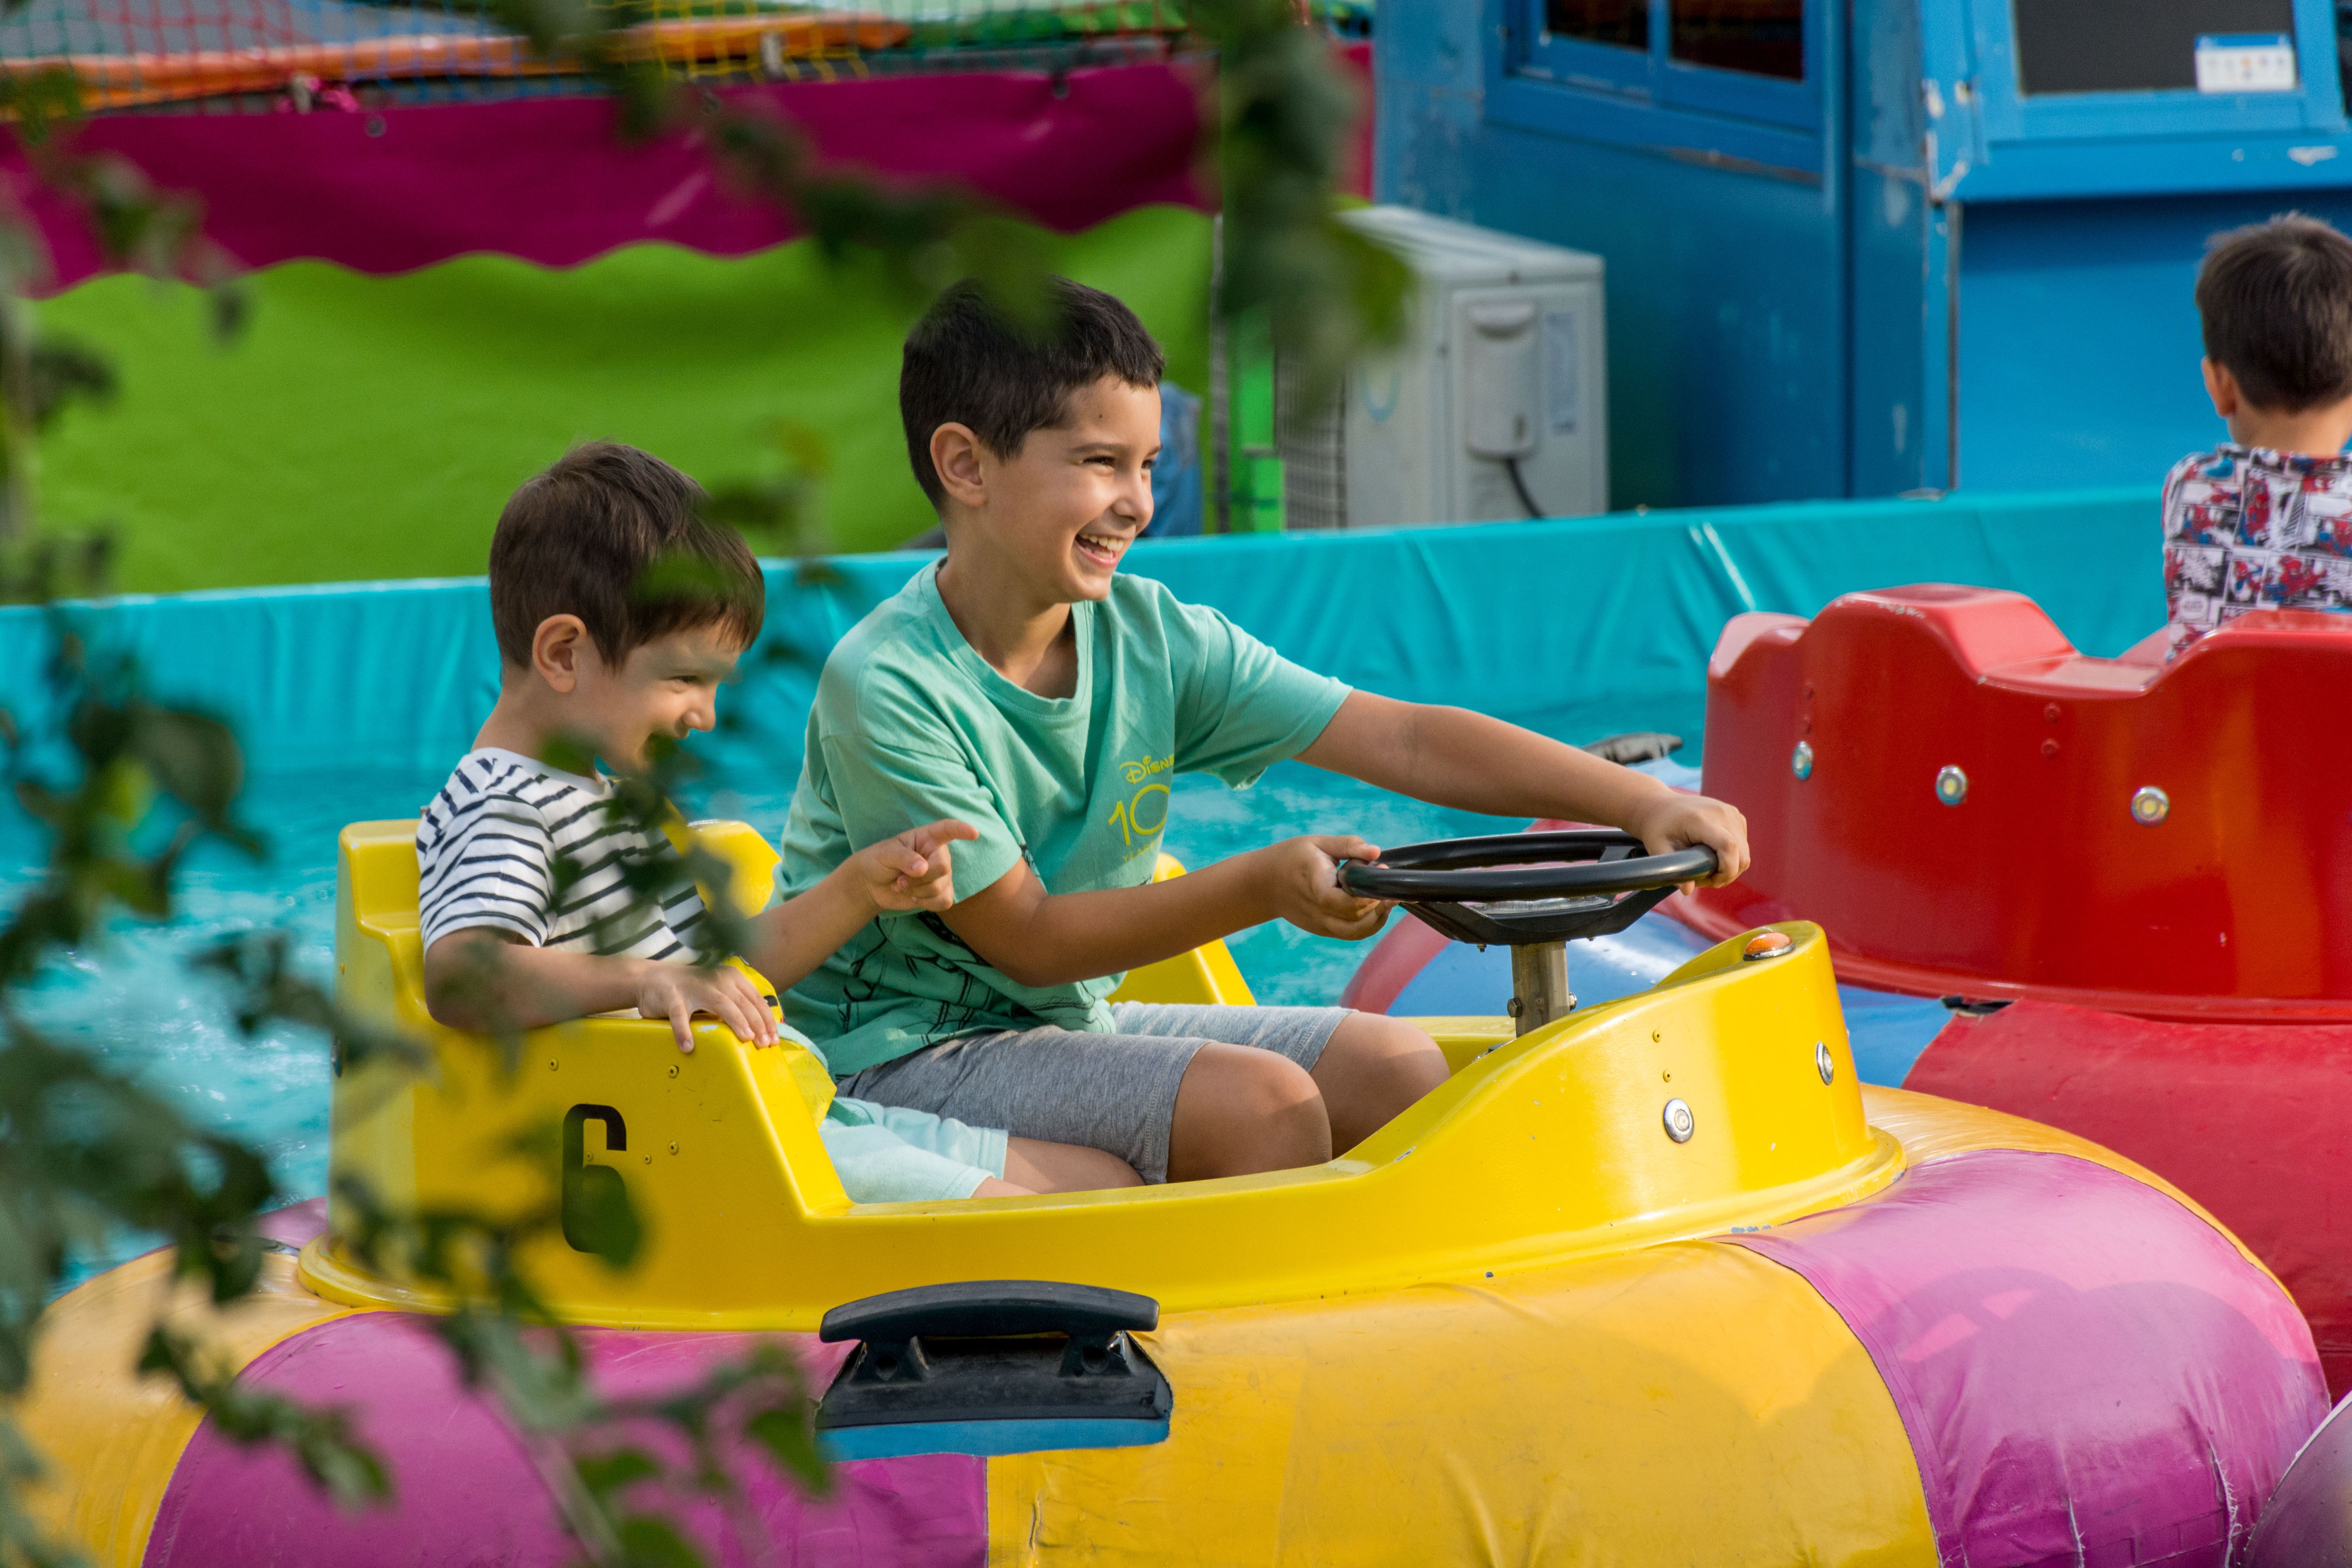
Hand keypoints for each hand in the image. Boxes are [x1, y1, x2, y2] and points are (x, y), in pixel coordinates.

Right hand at [635, 960, 778, 1052]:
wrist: (654, 979)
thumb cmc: (693, 991)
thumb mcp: (720, 992)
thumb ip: (739, 1004)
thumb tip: (763, 1029)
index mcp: (731, 978)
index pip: (755, 999)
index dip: (767, 1019)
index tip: (774, 1038)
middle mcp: (716, 979)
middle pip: (742, 1002)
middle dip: (757, 1023)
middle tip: (764, 1044)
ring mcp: (694, 987)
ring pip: (720, 1003)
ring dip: (735, 1021)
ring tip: (745, 1039)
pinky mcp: (672, 997)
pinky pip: (679, 1015)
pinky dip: (683, 1031)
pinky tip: (688, 1046)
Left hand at [853, 818, 980, 912]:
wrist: (872, 885)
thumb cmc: (879, 861)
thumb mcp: (886, 854)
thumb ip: (904, 858)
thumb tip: (923, 868)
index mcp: (927, 837)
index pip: (948, 830)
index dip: (962, 830)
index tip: (974, 833)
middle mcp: (938, 854)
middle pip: (943, 867)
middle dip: (919, 879)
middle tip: (900, 880)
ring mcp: (941, 874)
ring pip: (941, 887)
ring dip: (918, 891)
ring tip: (902, 886)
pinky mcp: (940, 893)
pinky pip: (945, 901)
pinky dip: (927, 903)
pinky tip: (914, 897)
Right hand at [1257, 835, 1392, 939]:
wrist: (1263, 884)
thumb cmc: (1292, 858)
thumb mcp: (1318, 843)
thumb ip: (1349, 845)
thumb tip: (1376, 851)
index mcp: (1316, 886)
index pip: (1348, 902)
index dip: (1369, 891)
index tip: (1381, 869)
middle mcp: (1318, 911)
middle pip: (1356, 918)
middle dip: (1378, 901)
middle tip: (1384, 881)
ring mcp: (1320, 924)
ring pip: (1356, 932)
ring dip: (1377, 918)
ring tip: (1387, 899)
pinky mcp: (1323, 930)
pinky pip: (1351, 934)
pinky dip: (1368, 925)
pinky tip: (1376, 908)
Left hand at [1624, 789, 1749, 888]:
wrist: (1662, 806)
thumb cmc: (1658, 828)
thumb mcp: (1657, 848)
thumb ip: (1672, 870)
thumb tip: (1687, 890)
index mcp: (1701, 819)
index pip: (1728, 846)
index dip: (1727, 870)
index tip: (1711, 881)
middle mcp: (1721, 813)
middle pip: (1742, 854)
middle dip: (1727, 874)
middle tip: (1704, 880)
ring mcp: (1732, 813)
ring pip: (1745, 852)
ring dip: (1731, 867)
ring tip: (1706, 869)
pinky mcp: (1737, 816)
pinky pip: (1743, 844)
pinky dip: (1733, 856)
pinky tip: (1713, 856)